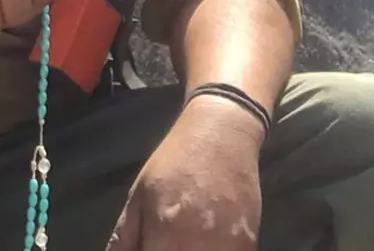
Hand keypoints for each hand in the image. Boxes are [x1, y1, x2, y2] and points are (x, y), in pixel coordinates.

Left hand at [107, 95, 264, 250]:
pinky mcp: (249, 241)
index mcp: (166, 231)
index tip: (149, 247)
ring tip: (183, 238)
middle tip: (164, 241)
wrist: (221, 135)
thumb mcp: (139, 194)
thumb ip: (124, 236)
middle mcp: (198, 243)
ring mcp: (228, 244)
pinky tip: (206, 239)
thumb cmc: (174, 162)